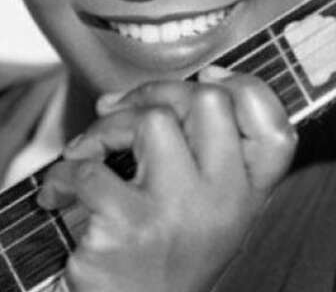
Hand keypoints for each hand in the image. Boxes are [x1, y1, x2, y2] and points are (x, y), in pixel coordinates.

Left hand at [36, 67, 296, 291]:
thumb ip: (204, 159)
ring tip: (87, 152)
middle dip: (153, 92)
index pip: (275, 131)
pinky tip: (60, 195)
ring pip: (151, 121)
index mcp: (246, 199)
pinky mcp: (130, 226)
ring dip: (104, 129)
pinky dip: (63, 176)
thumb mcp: (205, 214)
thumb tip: (146, 96)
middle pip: (210, 103)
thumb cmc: (162, 258)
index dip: (248, 89)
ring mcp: (178, 213)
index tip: (209, 78)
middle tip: (120, 109)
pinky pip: (90, 169)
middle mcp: (223, 204)